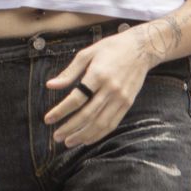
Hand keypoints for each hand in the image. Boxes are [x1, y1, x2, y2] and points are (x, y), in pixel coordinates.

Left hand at [41, 31, 156, 147]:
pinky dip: (99, 134)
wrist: (142, 48)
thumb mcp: (87, 54)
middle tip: (56, 136)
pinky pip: (112, 123)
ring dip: (83, 135)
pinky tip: (87, 139)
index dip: (61, 111)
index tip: (48, 119)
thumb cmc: (111, 48)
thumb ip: (69, 72)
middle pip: (88, 114)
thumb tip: (50, 86)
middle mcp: (111, 88)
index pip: (76, 98)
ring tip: (68, 142)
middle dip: (70, 128)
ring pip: (100, 123)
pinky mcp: (128, 103)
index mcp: (98, 74)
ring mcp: (121, 98)